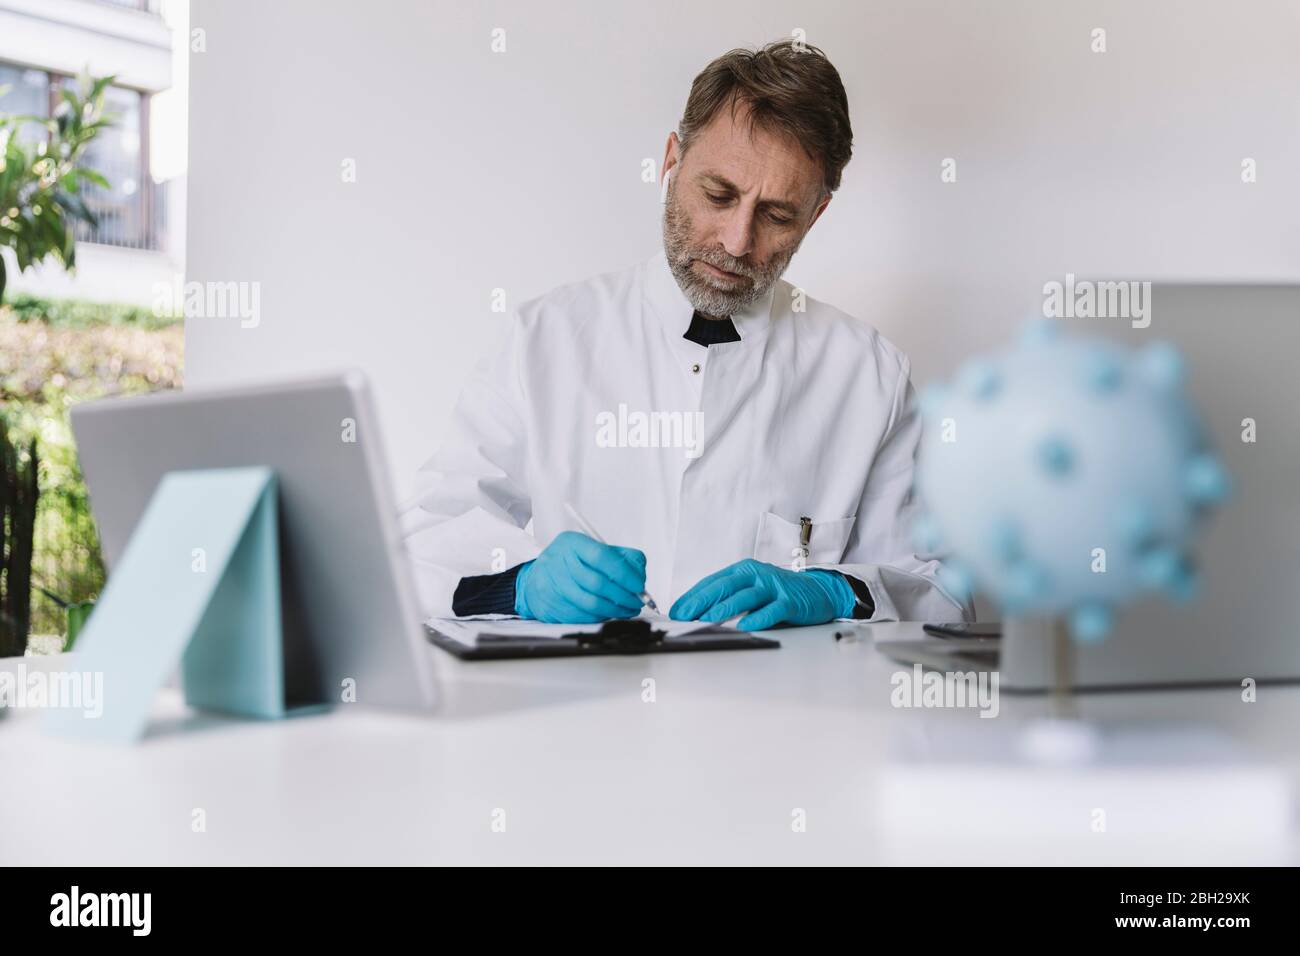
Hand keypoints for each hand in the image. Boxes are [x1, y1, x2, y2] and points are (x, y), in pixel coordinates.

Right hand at [515, 531, 646, 622]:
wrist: (536, 579)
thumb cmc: (571, 562)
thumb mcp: (591, 548)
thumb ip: (619, 556)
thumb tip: (639, 575)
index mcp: (572, 543)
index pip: (602, 556)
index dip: (625, 573)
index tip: (639, 585)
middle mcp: (559, 563)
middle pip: (598, 583)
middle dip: (624, 596)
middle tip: (638, 601)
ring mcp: (554, 586)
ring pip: (592, 604)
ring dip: (617, 610)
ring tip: (629, 609)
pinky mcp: (553, 607)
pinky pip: (584, 616)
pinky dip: (603, 616)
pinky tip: (611, 613)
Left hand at [669, 559, 854, 630]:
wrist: (818, 591)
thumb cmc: (778, 592)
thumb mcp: (750, 590)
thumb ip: (727, 597)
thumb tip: (696, 613)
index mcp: (743, 570)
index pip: (712, 582)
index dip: (692, 596)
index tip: (676, 610)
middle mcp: (756, 575)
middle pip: (725, 586)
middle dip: (702, 601)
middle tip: (684, 615)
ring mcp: (774, 587)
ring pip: (746, 597)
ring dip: (726, 608)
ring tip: (708, 619)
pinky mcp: (790, 601)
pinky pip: (772, 610)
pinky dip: (758, 617)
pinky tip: (746, 625)